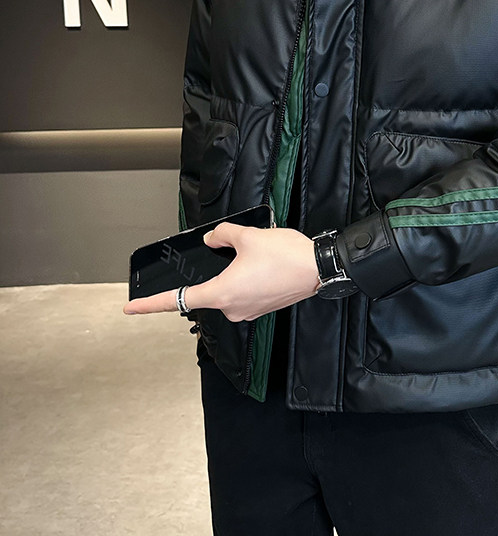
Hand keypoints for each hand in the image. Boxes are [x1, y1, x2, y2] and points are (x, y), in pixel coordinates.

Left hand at [123, 224, 319, 320]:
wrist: (319, 268)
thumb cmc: (286, 257)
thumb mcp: (248, 236)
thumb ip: (223, 236)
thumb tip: (213, 240)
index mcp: (221, 293)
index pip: (177, 300)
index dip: (150, 304)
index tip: (131, 308)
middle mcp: (232, 307)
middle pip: (209, 289)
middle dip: (217, 270)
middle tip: (238, 250)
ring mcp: (248, 310)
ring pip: (228, 289)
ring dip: (234, 273)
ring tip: (260, 255)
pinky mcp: (262, 308)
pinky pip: (244, 292)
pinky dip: (247, 279)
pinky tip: (265, 264)